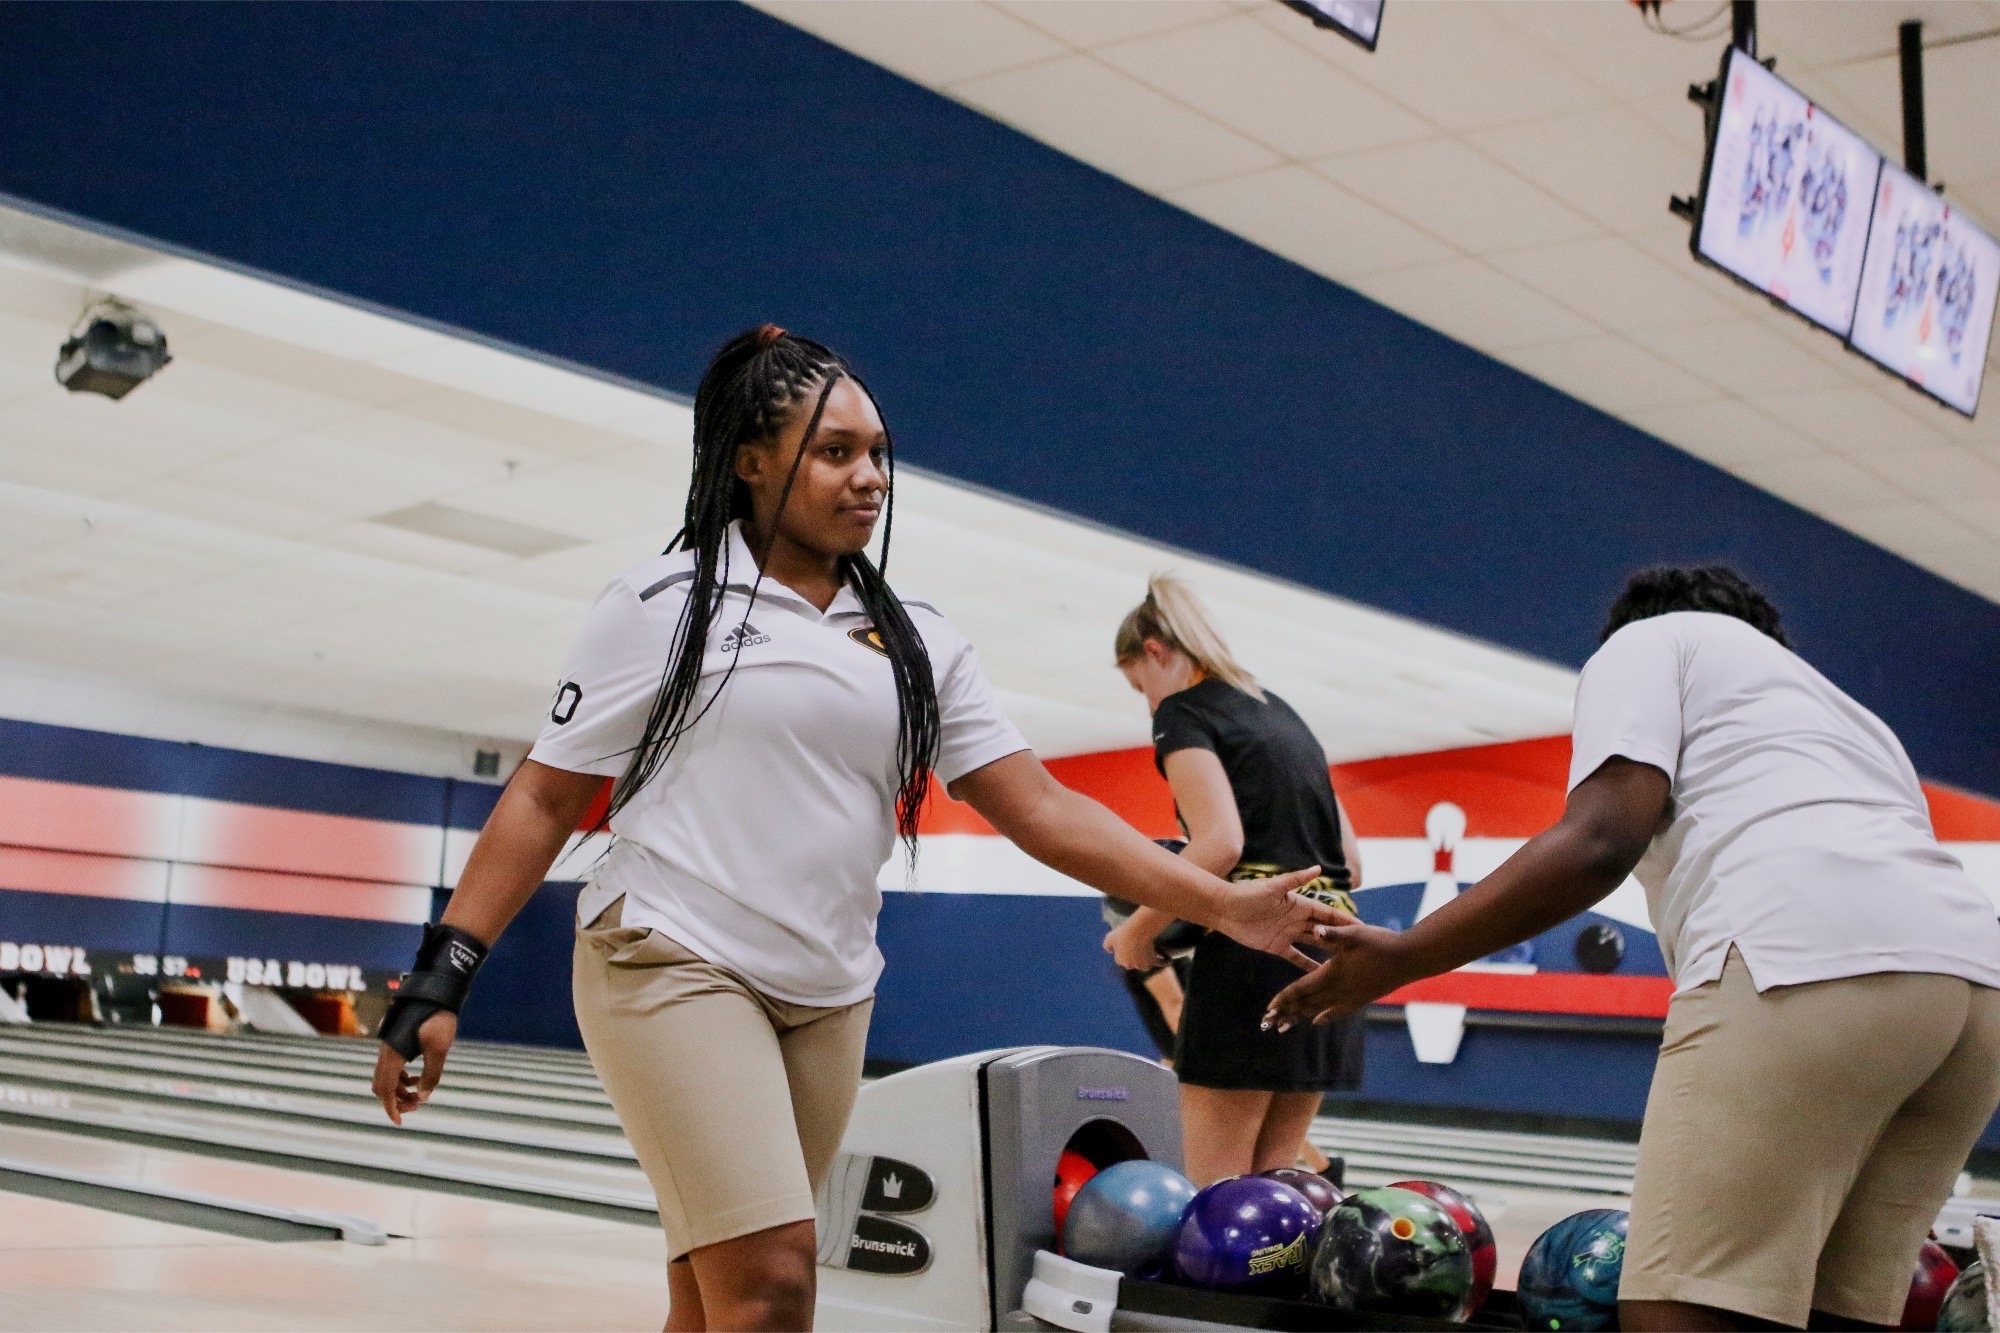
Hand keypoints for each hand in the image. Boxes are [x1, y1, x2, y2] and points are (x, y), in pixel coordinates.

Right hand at [371, 1009, 456, 1124]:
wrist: (434, 992)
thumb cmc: (437, 1017)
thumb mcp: (439, 1048)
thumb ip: (432, 1074)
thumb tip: (425, 1096)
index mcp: (393, 1056)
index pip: (386, 1090)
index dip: (391, 1108)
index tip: (400, 1122)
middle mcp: (385, 1053)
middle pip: (382, 1087)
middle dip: (396, 1101)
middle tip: (417, 1107)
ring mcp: (388, 1047)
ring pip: (387, 1078)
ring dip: (400, 1090)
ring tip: (420, 1094)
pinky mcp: (395, 1042)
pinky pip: (392, 1068)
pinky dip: (402, 1078)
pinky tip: (418, 1078)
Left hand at [1104, 919, 1165, 971]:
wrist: (1136, 932)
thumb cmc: (1123, 934)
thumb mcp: (1110, 938)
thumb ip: (1107, 946)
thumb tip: (1109, 951)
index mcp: (1120, 961)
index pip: (1121, 959)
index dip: (1124, 952)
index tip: (1127, 945)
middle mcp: (1130, 965)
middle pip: (1133, 963)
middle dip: (1134, 958)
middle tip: (1138, 947)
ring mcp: (1141, 965)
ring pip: (1144, 965)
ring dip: (1146, 961)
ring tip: (1150, 952)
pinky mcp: (1152, 961)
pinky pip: (1159, 963)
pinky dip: (1163, 962)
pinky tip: (1168, 961)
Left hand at [1212, 866, 1355, 967]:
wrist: (1225, 909)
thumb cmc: (1248, 894)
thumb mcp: (1273, 887)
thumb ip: (1296, 879)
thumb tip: (1318, 868)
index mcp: (1299, 904)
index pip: (1327, 913)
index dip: (1344, 920)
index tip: (1363, 927)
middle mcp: (1297, 919)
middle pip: (1324, 930)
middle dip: (1342, 938)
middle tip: (1363, 951)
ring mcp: (1289, 933)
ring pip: (1313, 944)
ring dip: (1328, 952)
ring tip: (1347, 965)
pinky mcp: (1277, 946)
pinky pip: (1296, 957)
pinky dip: (1307, 966)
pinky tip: (1320, 975)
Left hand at [1263, 919, 1418, 1030]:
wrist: (1409, 959)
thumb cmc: (1381, 942)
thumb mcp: (1354, 933)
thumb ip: (1332, 933)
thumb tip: (1315, 928)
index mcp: (1332, 973)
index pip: (1302, 989)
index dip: (1284, 998)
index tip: (1269, 1008)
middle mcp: (1339, 990)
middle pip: (1306, 1004)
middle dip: (1287, 1012)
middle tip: (1268, 1023)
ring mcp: (1351, 997)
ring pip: (1319, 1010)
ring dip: (1300, 1017)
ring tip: (1284, 1026)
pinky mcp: (1361, 999)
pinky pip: (1338, 1011)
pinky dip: (1324, 1016)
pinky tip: (1316, 1021)